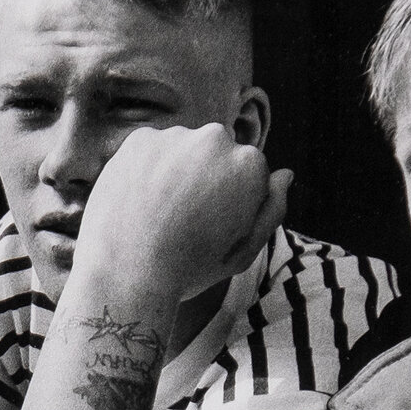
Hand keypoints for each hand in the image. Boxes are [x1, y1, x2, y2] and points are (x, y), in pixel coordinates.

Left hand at [76, 124, 290, 305]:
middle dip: (205, 179)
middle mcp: (216, 138)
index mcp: (250, 164)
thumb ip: (271, 210)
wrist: (125, 274)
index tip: (211, 229)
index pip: (247, 173)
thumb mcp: (243, 252)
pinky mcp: (139, 138)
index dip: (231, 204)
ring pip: (182, 150)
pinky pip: (151, 151)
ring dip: (176, 172)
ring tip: (157, 214)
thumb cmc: (189, 269)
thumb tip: (285, 175)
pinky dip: (146, 170)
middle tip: (183, 222)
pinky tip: (139, 202)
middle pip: (216, 155)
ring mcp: (175, 135)